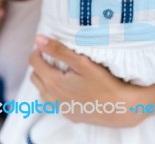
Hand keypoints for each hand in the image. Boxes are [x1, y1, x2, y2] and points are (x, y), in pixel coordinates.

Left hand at [29, 35, 148, 126]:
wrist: (121, 108)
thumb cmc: (103, 82)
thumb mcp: (81, 62)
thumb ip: (58, 50)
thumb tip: (38, 39)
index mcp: (53, 82)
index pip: (33, 62)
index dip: (38, 50)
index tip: (47, 45)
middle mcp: (52, 98)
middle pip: (34, 76)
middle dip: (40, 64)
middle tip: (53, 56)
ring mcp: (60, 109)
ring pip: (41, 91)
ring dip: (45, 79)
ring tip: (60, 70)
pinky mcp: (69, 115)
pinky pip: (53, 102)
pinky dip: (54, 91)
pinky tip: (69, 86)